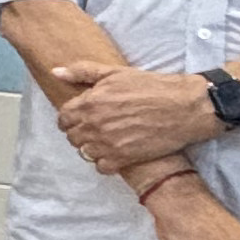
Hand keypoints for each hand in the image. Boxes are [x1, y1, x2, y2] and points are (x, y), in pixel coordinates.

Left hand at [51, 59, 218, 172]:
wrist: (183, 106)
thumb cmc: (151, 86)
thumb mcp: (115, 72)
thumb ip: (82, 72)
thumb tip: (56, 72)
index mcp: (89, 102)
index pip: (63, 118)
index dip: (71, 118)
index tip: (82, 117)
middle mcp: (94, 124)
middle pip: (72, 136)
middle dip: (80, 132)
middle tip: (97, 128)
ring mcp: (107, 143)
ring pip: (84, 153)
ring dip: (91, 147)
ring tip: (107, 140)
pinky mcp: (123, 159)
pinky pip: (100, 167)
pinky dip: (105, 162)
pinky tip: (116, 152)